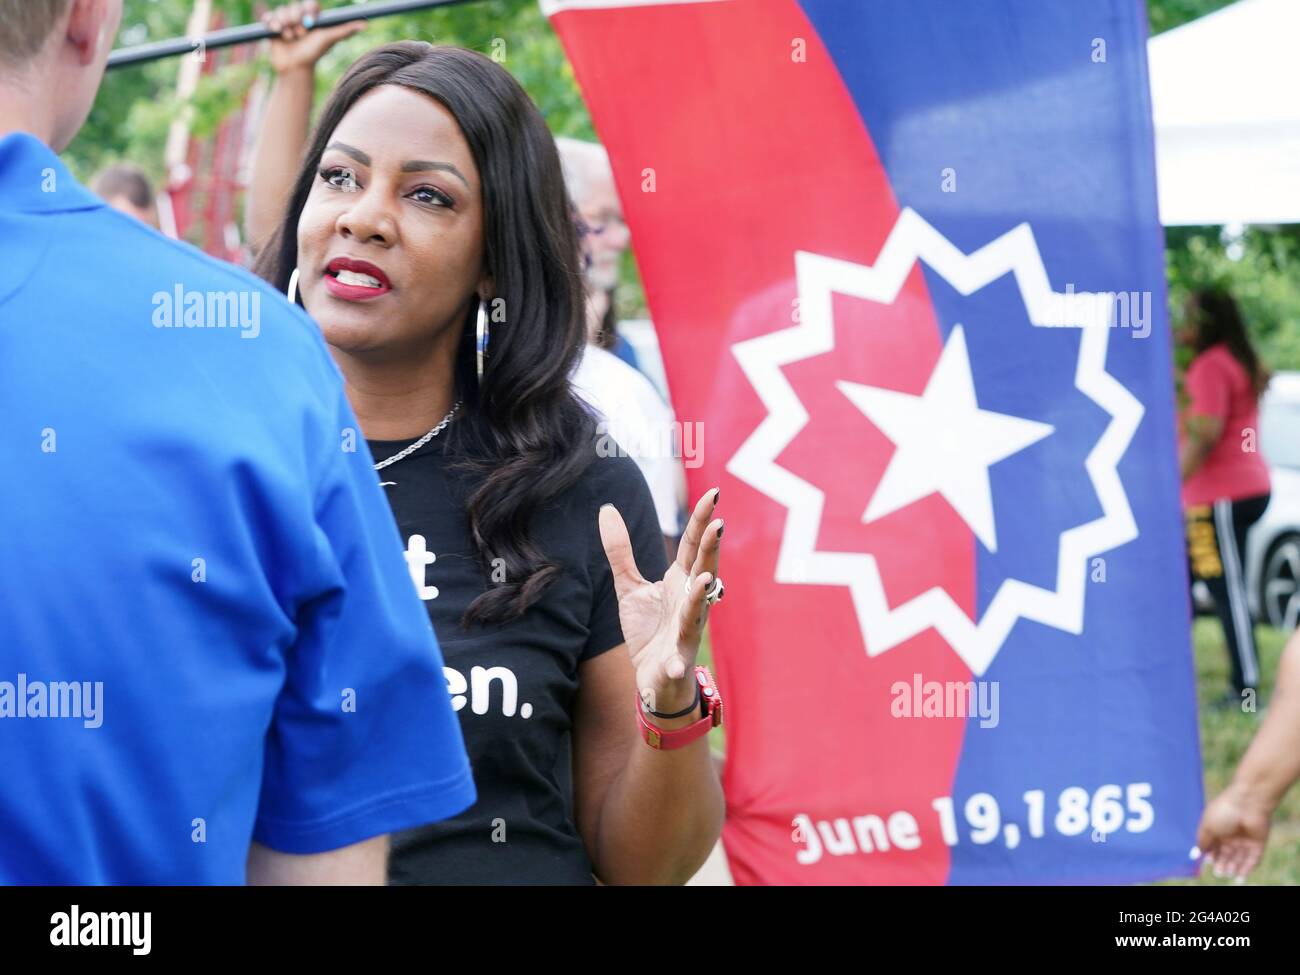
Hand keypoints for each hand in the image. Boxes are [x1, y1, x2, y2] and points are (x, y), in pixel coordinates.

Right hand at [262, 1, 365, 74]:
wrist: (295, 67)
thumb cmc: (314, 53)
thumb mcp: (329, 39)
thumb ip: (345, 30)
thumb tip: (365, 24)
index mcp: (313, 17)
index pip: (310, 3)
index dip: (308, 11)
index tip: (310, 23)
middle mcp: (299, 17)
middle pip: (294, 7)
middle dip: (296, 20)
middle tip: (299, 35)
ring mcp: (285, 21)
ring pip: (281, 11)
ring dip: (285, 24)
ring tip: (289, 37)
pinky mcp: (273, 26)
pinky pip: (269, 17)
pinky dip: (271, 23)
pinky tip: (275, 31)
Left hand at [599, 489, 723, 717]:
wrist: (654, 679)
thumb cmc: (650, 631)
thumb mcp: (629, 587)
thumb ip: (620, 551)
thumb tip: (606, 508)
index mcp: (680, 581)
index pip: (695, 545)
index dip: (702, 520)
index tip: (713, 493)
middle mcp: (690, 601)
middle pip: (703, 569)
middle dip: (711, 548)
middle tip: (718, 523)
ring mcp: (686, 630)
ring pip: (696, 610)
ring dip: (701, 595)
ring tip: (705, 579)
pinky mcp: (676, 660)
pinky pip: (677, 659)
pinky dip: (676, 661)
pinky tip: (674, 662)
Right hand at [1197, 784, 1272, 878]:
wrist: (1248, 803)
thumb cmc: (1223, 811)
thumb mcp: (1207, 827)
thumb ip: (1202, 842)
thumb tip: (1194, 855)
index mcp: (1218, 829)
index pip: (1213, 846)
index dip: (1211, 855)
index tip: (1208, 862)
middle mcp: (1231, 835)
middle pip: (1226, 854)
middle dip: (1222, 863)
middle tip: (1219, 873)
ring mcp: (1245, 840)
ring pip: (1238, 858)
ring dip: (1233, 867)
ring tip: (1227, 873)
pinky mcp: (1258, 844)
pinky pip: (1252, 860)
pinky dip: (1246, 869)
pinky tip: (1240, 876)